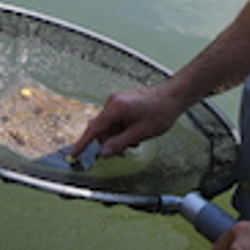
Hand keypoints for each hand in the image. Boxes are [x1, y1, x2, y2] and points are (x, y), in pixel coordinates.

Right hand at [72, 82, 186, 160]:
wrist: (173, 96)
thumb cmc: (160, 111)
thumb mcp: (140, 133)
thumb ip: (119, 143)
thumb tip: (103, 153)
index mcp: (115, 108)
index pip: (94, 129)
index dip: (83, 143)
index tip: (75, 154)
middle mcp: (112, 102)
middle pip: (101, 129)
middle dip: (109, 142)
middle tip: (123, 152)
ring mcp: (117, 101)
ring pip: (109, 125)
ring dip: (117, 136)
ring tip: (135, 141)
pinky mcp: (122, 102)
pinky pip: (115, 120)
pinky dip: (121, 129)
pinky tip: (134, 133)